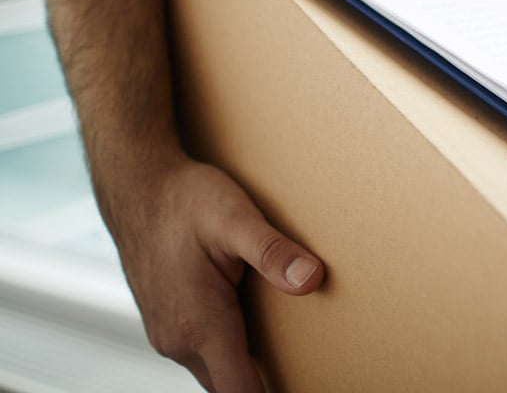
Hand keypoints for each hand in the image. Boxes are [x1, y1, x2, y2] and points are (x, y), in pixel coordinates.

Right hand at [113, 159, 323, 391]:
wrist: (137, 189)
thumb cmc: (186, 201)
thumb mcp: (235, 218)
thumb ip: (273, 252)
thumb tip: (312, 280)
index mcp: (201, 325)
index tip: (301, 386)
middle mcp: (179, 341)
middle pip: (230, 388)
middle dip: (263, 384)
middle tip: (307, 370)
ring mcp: (168, 336)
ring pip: (216, 372)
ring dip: (245, 369)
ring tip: (287, 357)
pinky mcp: (167, 325)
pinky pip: (204, 355)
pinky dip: (229, 353)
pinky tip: (253, 329)